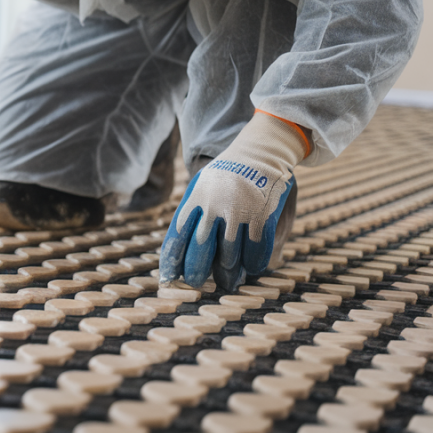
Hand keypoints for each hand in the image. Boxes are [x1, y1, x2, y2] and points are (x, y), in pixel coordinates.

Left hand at [159, 111, 309, 290]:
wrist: (261, 149)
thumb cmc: (227, 177)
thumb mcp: (202, 187)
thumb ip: (194, 217)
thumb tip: (183, 256)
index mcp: (194, 198)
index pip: (177, 237)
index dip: (172, 262)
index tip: (168, 280)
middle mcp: (214, 206)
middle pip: (200, 252)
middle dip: (196, 273)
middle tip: (196, 283)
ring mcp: (240, 212)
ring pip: (230, 258)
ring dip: (228, 272)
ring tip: (228, 277)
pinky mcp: (264, 217)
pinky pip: (257, 254)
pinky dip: (254, 265)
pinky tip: (251, 265)